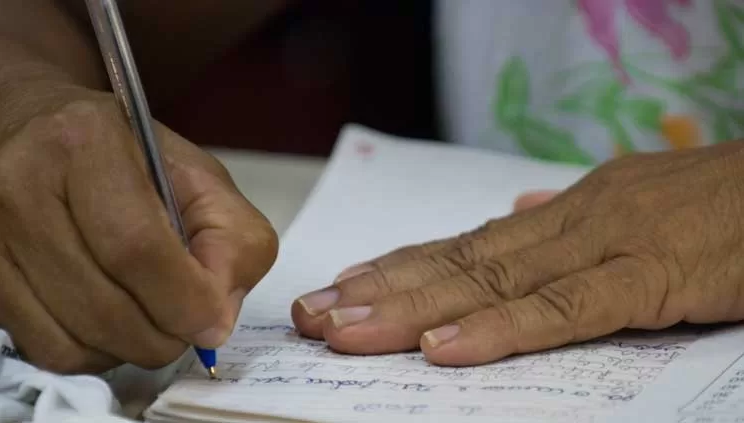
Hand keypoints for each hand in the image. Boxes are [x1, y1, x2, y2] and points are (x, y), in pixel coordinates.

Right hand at [0, 88, 277, 373]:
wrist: (40, 130)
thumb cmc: (130, 155)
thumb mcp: (200, 178)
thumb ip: (234, 239)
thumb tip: (216, 319)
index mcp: (86, 142)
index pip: (136, 247)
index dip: (184, 300)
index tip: (213, 322)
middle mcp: (20, 184)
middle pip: (104, 305)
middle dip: (164, 336)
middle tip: (188, 327)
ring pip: (73, 340)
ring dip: (131, 349)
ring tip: (154, 320)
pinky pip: (45, 349)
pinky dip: (94, 353)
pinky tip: (113, 324)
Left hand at [291, 142, 743, 365]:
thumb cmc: (717, 203)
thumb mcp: (634, 205)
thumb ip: (570, 221)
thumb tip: (518, 216)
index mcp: (562, 213)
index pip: (464, 244)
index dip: (399, 267)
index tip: (343, 288)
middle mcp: (567, 222)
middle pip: (457, 263)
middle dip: (380, 292)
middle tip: (315, 316)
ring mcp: (604, 245)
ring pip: (490, 281)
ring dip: (412, 307)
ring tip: (347, 329)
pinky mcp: (649, 275)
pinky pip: (564, 308)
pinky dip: (500, 328)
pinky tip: (444, 346)